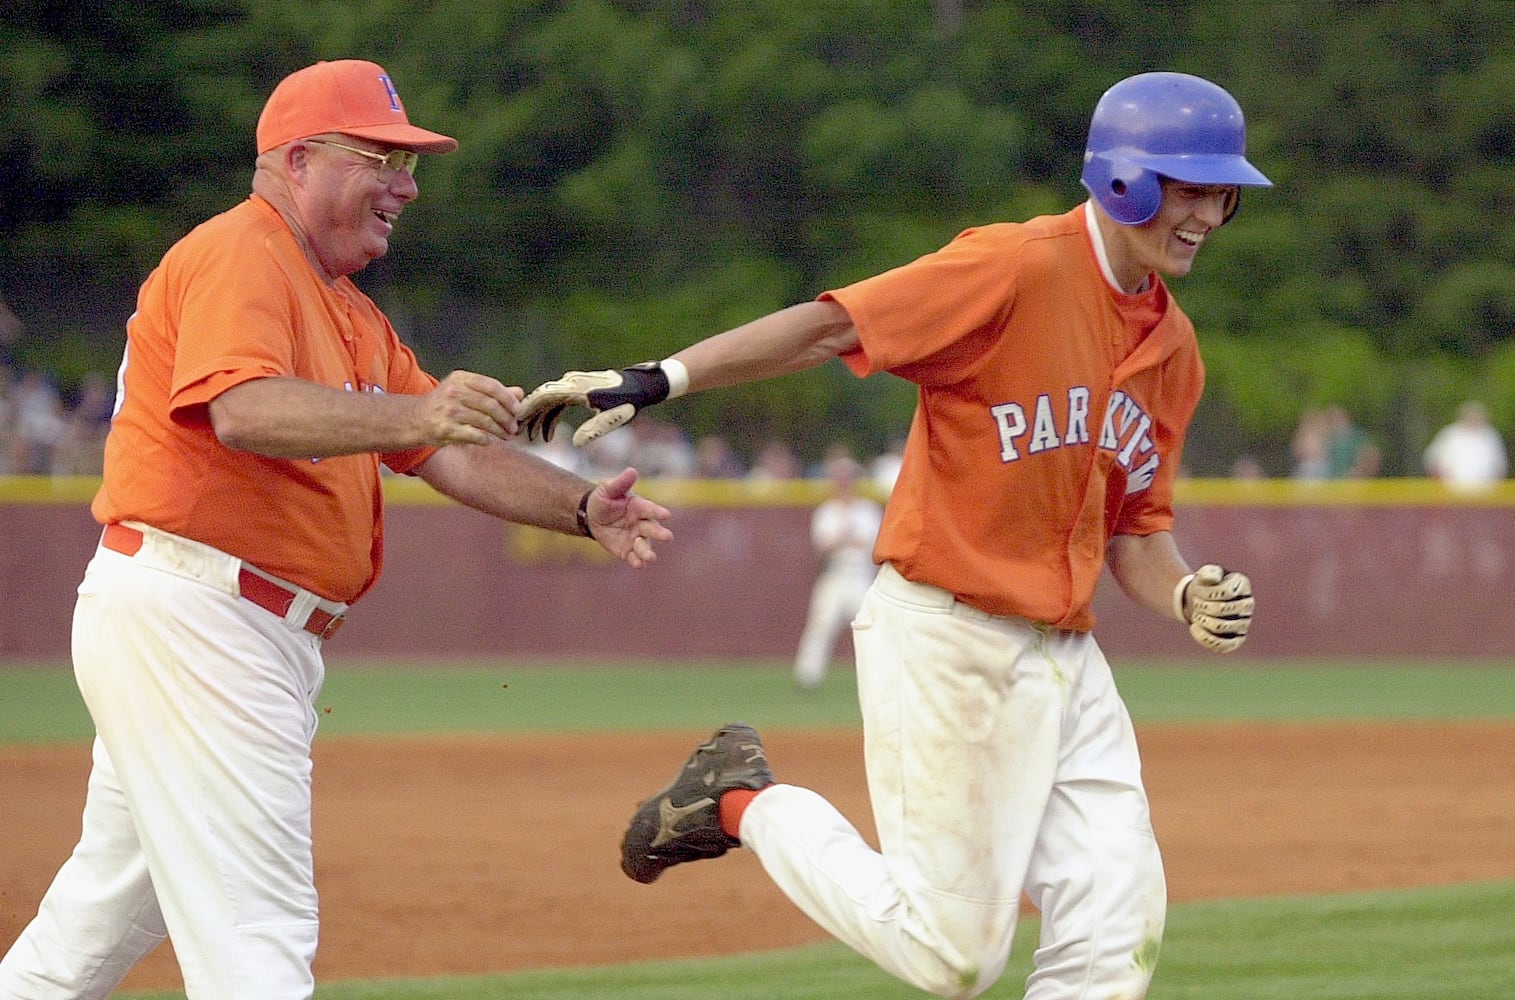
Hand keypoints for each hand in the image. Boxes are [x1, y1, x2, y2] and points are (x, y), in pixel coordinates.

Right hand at [419, 371, 522, 445]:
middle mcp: (454, 392)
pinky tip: (489, 440)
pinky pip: (475, 435)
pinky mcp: (446, 429)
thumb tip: (519, 393)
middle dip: (507, 418)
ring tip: (506, 435)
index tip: (517, 410)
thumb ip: (492, 391)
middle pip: (491, 405)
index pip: (492, 386)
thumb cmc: (444, 404)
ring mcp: (449, 411)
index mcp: (461, 378)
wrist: (415, 419)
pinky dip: (486, 439)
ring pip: (485, 421)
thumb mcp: (465, 391)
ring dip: (500, 431)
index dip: (508, 399)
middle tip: (513, 427)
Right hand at [519, 363, 671, 446]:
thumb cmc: (628, 403)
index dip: (528, 409)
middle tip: (517, 433)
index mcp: (576, 389)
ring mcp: (574, 384)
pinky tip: (548, 434)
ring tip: (533, 438)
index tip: (515, 421)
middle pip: (541, 398)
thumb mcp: (611, 419)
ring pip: (548, 400)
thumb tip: (574, 442)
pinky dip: (551, 416)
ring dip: (539, 418)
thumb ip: (593, 430)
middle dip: (528, 416)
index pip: (544, 396)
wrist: (641, 386)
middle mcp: (571, 382)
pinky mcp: (578, 389)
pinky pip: (558, 401)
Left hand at [583, 467, 672, 568]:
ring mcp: (635, 538)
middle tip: (668, 537)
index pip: (650, 509)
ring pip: (645, 545)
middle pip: (652, 529)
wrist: (591, 516)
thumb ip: (621, 483)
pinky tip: (639, 565)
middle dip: (659, 533)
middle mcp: (641, 523)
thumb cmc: (603, 499)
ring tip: (651, 558)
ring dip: (648, 552)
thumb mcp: (608, 489)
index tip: (666, 515)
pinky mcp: (627, 550)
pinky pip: (633, 557)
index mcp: (639, 507)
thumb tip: (632, 471)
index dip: (657, 512)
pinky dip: (637, 561)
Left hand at [1174, 564, 1252, 653]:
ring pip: (1220, 627)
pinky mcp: (1237, 639)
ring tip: (1196, 615)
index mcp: (1243, 585)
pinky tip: (1194, 628)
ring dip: (1201, 620)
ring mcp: (1244, 623)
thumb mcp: (1205, 574)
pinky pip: (1224, 645)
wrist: (1203, 600)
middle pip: (1221, 609)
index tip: (1197, 590)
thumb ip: (1209, 573)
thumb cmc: (1206, 585)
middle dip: (1201, 606)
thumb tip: (1211, 578)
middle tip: (1196, 603)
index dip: (1205, 592)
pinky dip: (1205, 638)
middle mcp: (1248, 604)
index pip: (1225, 592)